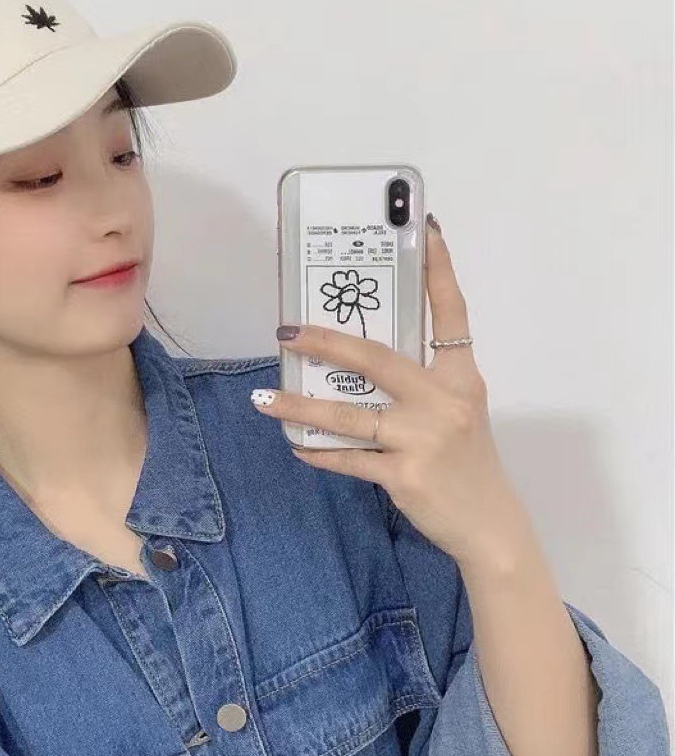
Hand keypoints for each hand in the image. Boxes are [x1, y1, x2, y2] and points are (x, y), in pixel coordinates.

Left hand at [252, 218, 529, 567]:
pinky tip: (297, 446)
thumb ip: (421, 382)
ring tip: (264, 400)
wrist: (490, 526)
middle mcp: (444, 400)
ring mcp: (424, 438)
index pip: (450, 312)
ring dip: (299, 407)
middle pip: (377, 359)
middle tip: (287, 330)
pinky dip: (320, 453)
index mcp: (460, 377)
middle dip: (327, 341)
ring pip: (348, 415)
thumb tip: (357, 357)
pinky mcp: (405, 475)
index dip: (439, 270)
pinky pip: (349, 459)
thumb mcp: (457, 411)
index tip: (427, 229)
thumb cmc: (468, 461)